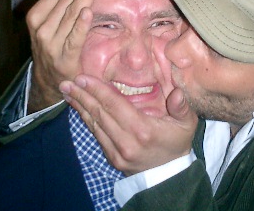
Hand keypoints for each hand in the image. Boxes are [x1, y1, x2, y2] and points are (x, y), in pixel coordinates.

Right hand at [25, 0, 105, 112]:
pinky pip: (74, 38)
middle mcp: (41, 27)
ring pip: (72, 13)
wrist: (49, 81)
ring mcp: (51, 43)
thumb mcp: (52, 16)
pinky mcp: (64, 58)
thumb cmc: (53, 43)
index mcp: (37, 14)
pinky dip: (80, 25)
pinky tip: (88, 11)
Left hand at [60, 75, 197, 174]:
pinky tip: (80, 108)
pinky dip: (87, 120)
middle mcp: (126, 141)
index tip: (83, 78)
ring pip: (94, 124)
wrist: (170, 176)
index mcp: (142, 129)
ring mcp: (117, 152)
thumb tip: (177, 92)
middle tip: (66, 82)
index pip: (114, 105)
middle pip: (99, 113)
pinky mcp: (112, 158)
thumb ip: (182, 107)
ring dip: (80, 107)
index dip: (97, 90)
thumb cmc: (177, 143)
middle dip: (82, 95)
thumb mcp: (186, 124)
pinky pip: (97, 135)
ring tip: (68, 92)